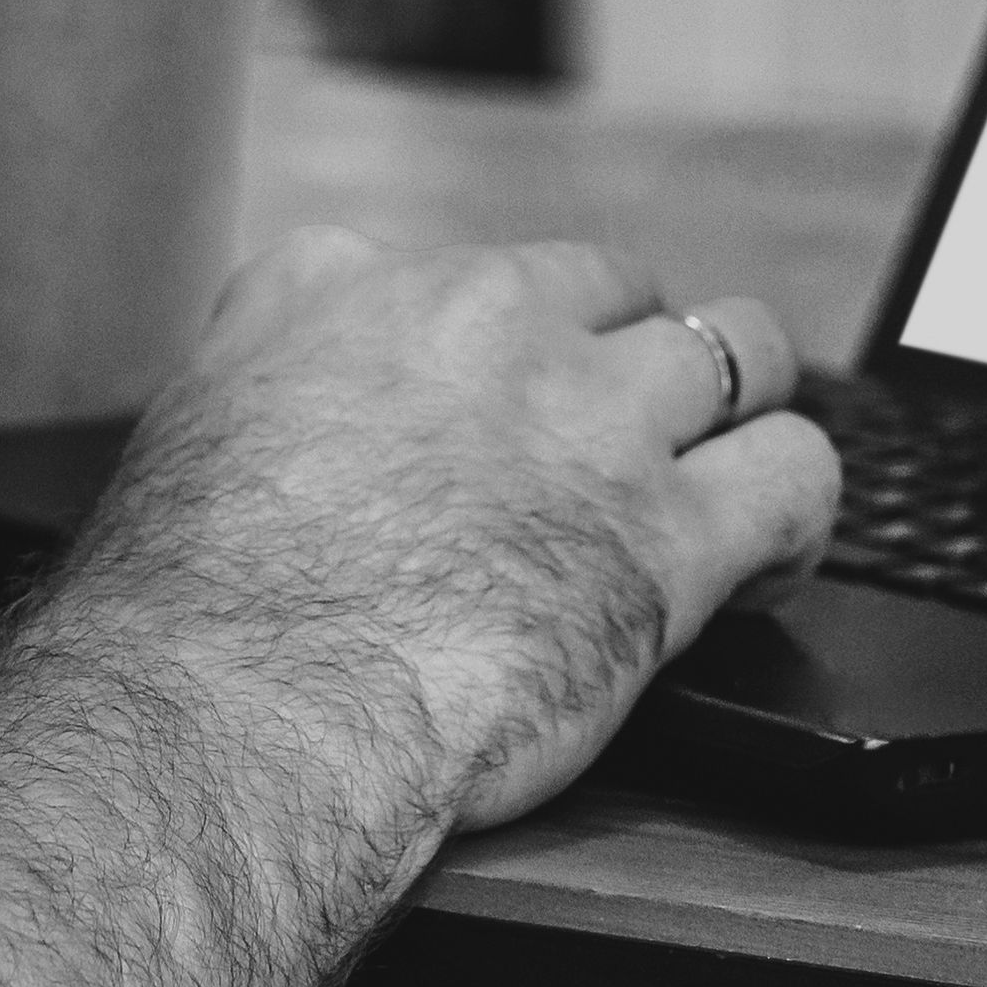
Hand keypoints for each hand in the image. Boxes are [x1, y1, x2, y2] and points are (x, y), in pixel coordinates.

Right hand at [50, 231, 840, 841]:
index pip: (480, 271)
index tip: (516, 415)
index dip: (519, 349)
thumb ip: (259, 365)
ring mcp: (589, 420)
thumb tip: (284, 383)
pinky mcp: (669, 536)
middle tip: (625, 458)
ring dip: (740, 416)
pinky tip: (769, 564)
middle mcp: (484, 322)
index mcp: (353, 287)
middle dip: (634, 367)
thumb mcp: (185, 423)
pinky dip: (801, 516)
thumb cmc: (186, 614)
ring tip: (728, 484)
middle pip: (623, 292)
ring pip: (745, 348)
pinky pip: (800, 474)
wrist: (231, 714)